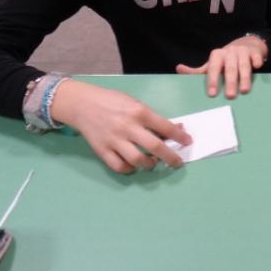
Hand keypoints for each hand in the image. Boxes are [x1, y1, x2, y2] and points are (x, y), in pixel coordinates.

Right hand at [50, 79, 191, 173]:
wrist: (82, 104)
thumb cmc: (113, 101)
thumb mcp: (135, 103)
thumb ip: (152, 118)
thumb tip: (174, 129)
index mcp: (139, 112)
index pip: (166, 127)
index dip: (180, 137)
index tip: (187, 142)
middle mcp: (128, 127)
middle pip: (156, 147)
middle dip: (171, 157)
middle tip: (177, 162)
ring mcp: (114, 140)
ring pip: (138, 160)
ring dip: (150, 165)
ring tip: (153, 163)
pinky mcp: (102, 150)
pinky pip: (119, 166)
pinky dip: (129, 169)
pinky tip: (134, 165)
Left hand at [175, 34, 267, 98]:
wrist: (246, 45)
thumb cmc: (226, 60)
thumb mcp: (212, 64)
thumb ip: (198, 70)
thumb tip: (179, 69)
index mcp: (217, 55)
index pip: (213, 68)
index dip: (212, 81)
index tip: (212, 94)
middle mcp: (229, 52)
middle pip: (229, 68)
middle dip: (230, 82)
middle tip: (230, 96)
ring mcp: (243, 51)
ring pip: (243, 65)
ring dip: (244, 77)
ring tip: (244, 90)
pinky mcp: (255, 52)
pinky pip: (256, 57)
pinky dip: (257, 61)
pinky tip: (258, 67)